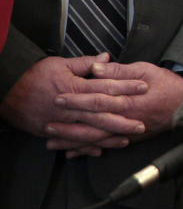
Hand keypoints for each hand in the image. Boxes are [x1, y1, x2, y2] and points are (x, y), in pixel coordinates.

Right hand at [0, 54, 147, 154]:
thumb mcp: (60, 63)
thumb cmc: (33, 75)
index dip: (126, 87)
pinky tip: (99, 150)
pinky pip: (71, 143)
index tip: (144, 87)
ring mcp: (60, 122)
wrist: (6, 90)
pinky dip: (85, 148)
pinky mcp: (50, 132)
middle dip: (123, 121)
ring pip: (88, 133)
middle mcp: (69, 107)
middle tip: (141, 124)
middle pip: (101, 115)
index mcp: (74, 88)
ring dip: (108, 138)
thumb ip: (86, 63)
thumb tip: (106, 58)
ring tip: (126, 140)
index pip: (106, 87)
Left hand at [50, 61, 182, 147]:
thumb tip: (96, 67)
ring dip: (73, 142)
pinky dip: (89, 151)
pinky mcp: (131, 139)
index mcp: (126, 100)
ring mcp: (127, 131)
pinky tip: (75, 153)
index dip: (74, 99)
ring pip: (95, 140)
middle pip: (90, 124)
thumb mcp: (145, 70)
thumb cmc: (168, 86)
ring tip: (53, 143)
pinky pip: (106, 147)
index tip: (57, 98)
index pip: (94, 100)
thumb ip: (119, 70)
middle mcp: (125, 119)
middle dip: (67, 126)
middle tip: (47, 125)